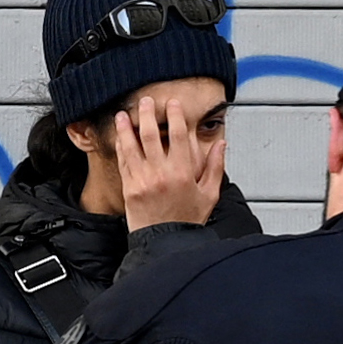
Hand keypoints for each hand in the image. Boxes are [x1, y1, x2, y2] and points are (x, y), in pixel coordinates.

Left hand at [106, 90, 228, 229]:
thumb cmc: (188, 220)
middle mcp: (161, 174)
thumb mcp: (210, 194)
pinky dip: (121, 147)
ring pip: (132, 146)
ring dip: (126, 127)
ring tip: (124, 114)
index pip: (178, 135)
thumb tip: (222, 144)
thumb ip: (216, 167)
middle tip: (146, 101)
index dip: (175, 115)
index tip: (172, 103)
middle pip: (151, 135)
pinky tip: (120, 137)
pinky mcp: (129, 188)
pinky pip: (123, 162)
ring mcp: (142, 180)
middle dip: (148, 114)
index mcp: (182, 172)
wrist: (166, 243)